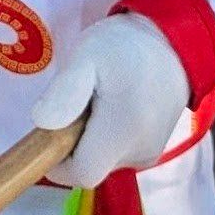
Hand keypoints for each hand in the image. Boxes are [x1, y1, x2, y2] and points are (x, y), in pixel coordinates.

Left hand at [31, 14, 189, 188]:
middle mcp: (141, 153)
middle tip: (80, 102)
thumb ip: (65, 91)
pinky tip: (114, 106)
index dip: (58, 161)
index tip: (53, 130)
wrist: (171, 41)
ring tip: (100, 99)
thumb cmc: (123, 46)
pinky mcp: (154, 149)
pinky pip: (118, 153)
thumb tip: (43, 123)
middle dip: (73, 143)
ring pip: (103, 160)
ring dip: (90, 138)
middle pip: (90, 167)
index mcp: (122, 133)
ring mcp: (151, 153)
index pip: (81, 173)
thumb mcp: (86, 57)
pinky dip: (107, 136)